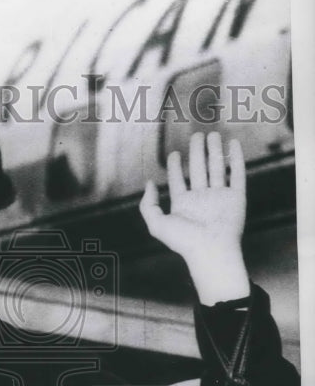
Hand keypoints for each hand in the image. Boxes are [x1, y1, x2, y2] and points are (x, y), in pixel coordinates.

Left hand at [139, 131, 250, 304]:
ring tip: (213, 135)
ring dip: (215, 151)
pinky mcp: (236, 197)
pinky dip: (236, 158)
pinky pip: (237, 174)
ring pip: (217, 168)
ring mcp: (219, 197)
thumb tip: (149, 184)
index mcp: (183, 204)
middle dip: (197, 152)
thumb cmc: (184, 242)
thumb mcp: (157, 224)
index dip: (175, 167)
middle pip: (198, 169)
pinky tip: (233, 144)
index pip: (178, 181)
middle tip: (197, 135)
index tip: (174, 154)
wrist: (212, 250)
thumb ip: (147, 205)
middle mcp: (201, 199)